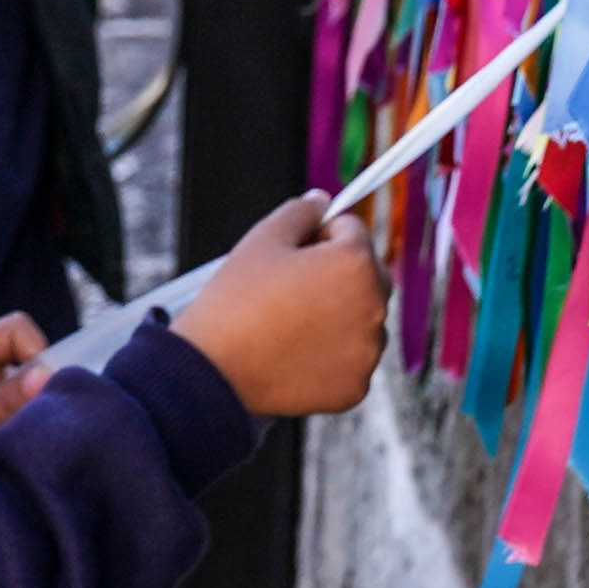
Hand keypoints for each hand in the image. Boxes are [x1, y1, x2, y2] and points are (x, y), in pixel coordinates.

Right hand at [167, 196, 387, 418]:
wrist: (214, 371)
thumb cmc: (236, 301)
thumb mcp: (263, 239)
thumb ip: (300, 212)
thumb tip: (322, 201)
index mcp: (356, 264)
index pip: (352, 230)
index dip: (320, 234)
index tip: (294, 250)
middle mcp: (374, 307)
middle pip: (367, 275)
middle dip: (337, 273)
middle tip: (291, 285)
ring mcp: (367, 351)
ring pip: (362, 318)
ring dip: (339, 314)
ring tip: (291, 322)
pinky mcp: (356, 386)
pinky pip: (352, 358)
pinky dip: (332, 353)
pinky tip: (296, 351)